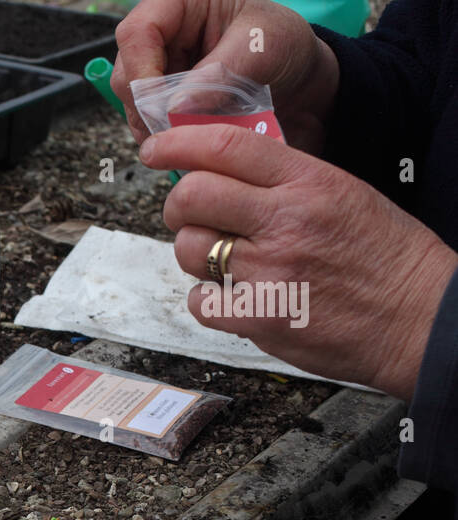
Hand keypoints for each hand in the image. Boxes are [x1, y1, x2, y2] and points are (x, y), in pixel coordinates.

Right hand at [112, 0, 339, 153]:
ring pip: (133, 102)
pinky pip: (148, 121)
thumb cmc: (284, 45)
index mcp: (181, 3)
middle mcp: (163, 34)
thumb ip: (219, 74)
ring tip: (187, 140)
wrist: (299, 78)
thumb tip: (174, 107)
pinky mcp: (163, 98)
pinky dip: (165, 136)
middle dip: (146, 107)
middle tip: (175, 133)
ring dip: (155, 127)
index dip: (142, 71)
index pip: (138, 33)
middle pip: (127, 72)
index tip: (162, 107)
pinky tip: (187, 142)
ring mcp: (159, 69)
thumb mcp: (262, 48)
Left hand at [141, 124, 457, 398]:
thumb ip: (285, 181)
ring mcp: (269, 272)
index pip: (227, 146)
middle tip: (189, 214)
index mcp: (309, 183)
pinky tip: (232, 297)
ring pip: (189, 250)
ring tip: (222, 260)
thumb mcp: (343, 194)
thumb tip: (222, 172)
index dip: (178, 143)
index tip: (157, 149)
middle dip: (179, 205)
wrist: (420, 318)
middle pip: (192, 197)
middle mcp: (285, 222)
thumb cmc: (385, 257)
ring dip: (194, 254)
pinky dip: (207, 300)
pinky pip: (199, 301)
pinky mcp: (259, 318)